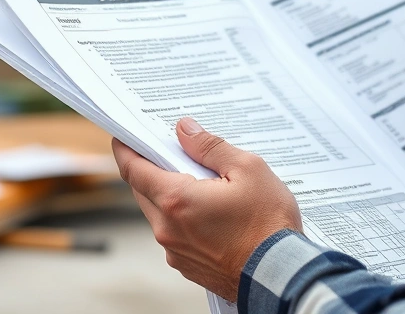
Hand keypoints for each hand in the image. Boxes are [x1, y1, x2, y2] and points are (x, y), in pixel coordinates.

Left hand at [112, 118, 302, 300]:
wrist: (281, 273)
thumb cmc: (268, 224)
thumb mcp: (248, 169)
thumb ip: (211, 147)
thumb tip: (185, 130)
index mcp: (176, 200)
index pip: (134, 169)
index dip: (125, 150)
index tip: (123, 138)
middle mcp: (167, 228)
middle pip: (143, 191)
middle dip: (151, 170)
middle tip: (171, 153)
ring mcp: (175, 250)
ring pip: (160, 213)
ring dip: (170, 196)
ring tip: (202, 184)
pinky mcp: (187, 265)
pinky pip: (175, 234)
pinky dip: (184, 219)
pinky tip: (211, 213)